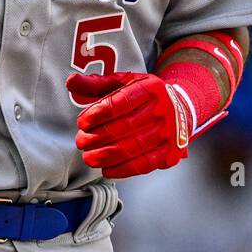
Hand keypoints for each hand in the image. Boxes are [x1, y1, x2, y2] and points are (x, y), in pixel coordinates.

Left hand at [66, 71, 193, 178]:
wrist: (180, 109)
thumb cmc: (145, 96)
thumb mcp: (124, 83)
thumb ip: (97, 83)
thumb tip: (71, 81)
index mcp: (151, 88)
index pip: (121, 102)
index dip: (98, 113)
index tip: (82, 122)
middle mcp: (164, 109)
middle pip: (125, 126)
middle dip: (97, 137)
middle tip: (81, 142)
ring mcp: (169, 132)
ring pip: (133, 147)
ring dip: (106, 155)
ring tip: (89, 157)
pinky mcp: (170, 152)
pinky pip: (144, 164)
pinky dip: (123, 169)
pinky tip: (107, 168)